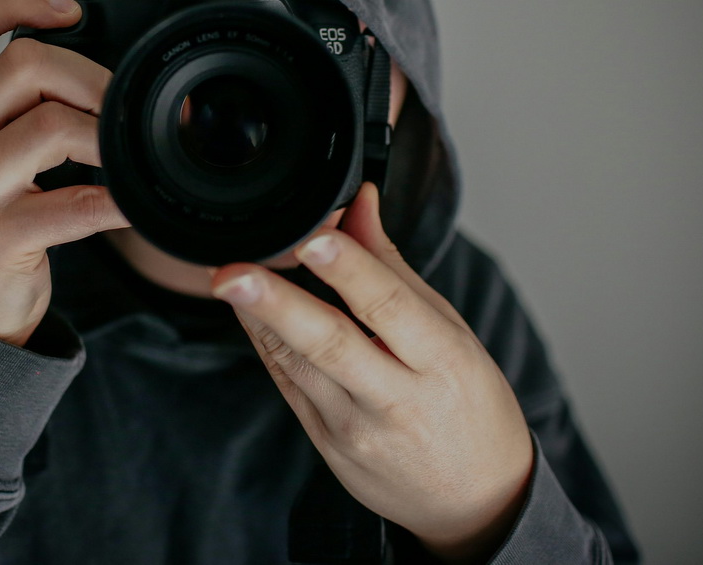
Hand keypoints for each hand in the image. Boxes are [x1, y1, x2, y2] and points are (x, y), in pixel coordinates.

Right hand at [0, 0, 129, 345]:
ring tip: (131, 157)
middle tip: (127, 108)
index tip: (71, 11)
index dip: (16, 0)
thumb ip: (22, 109)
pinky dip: (116, 201)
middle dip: (94, 78)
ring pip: (49, 128)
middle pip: (24, 66)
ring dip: (109, 138)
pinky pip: (72, 205)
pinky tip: (134, 204)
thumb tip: (102, 68)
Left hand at [209, 182, 532, 563]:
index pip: (389, 306)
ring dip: (258, 318)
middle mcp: (397, 398)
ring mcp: (356, 428)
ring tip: (226, 279)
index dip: (349, 270)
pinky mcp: (328, 446)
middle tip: (233, 273)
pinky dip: (265, 344)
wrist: (475, 499)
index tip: (314, 236)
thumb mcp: (449, 330)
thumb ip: (392, 267)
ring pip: (298, 365)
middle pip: (330, 343)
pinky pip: (288, 386)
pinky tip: (245, 311)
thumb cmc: (468, 403)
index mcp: (442, 360)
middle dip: (277, 304)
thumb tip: (358, 202)